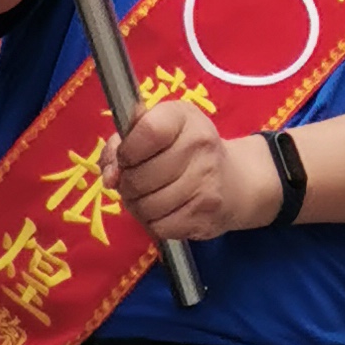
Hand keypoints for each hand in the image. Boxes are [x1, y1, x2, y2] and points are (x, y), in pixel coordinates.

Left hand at [112, 93, 282, 242]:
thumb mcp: (160, 128)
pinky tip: (162, 211)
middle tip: (135, 181)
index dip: (126, 150)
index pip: (147, 131)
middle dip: (127, 184)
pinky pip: (159, 227)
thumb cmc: (187, 150)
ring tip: (147, 197)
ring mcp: (206, 183)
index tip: (127, 157)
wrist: (236, 181)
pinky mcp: (205, 216)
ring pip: (146, 206)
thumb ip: (124, 141)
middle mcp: (200, 147)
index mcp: (185, 118)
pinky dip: (153, 222)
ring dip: (137, 206)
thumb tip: (109, 174)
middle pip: (139, 176)